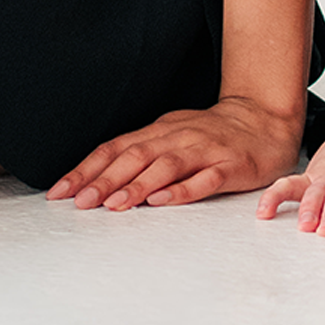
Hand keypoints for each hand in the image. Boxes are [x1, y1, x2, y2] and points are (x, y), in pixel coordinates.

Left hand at [47, 96, 302, 210]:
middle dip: (104, 180)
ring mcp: (204, 150)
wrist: (264, 120)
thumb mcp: (172, 136)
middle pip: (135, 156)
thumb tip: (96, 181)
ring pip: (165, 166)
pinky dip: (181, 190)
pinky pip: (204, 179)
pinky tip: (162, 201)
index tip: (60, 192)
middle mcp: (178, 137)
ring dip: (136, 186)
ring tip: (113, 205)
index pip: (115, 148)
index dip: (86, 169)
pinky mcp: (230, 166)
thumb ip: (141, 155)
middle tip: (80, 203)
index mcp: (159, 131)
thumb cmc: (211, 135)